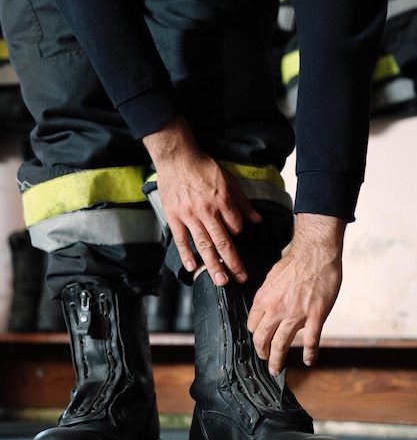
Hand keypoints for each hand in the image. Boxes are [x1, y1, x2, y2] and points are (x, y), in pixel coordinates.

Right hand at [143, 117, 261, 284]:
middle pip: (223, 242)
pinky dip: (186, 254)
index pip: (236, 227)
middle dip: (233, 263)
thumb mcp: (229, 181)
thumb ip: (243, 203)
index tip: (237, 237)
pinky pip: (181, 240)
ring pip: (203, 245)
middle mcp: (207, 211)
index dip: (239, 234)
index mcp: (222, 201)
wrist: (177, 158)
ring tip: (220, 280)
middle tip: (240, 278)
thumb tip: (258, 220)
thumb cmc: (203, 168)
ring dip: (213, 265)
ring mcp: (189, 215)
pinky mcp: (174, 217)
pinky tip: (192, 267)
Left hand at [247, 213, 345, 374]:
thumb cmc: (295, 262)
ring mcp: (296, 314)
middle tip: (265, 360)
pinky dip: (309, 353)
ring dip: (277, 360)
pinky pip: (310, 341)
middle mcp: (276, 309)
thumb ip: (267, 296)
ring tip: (276, 369)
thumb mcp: (271, 278)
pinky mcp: (315, 315)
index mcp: (264, 299)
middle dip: (262, 352)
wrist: (316, 253)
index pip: (253, 325)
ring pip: (281, 344)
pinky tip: (308, 360)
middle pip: (262, 338)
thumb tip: (264, 307)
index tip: (260, 340)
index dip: (255, 335)